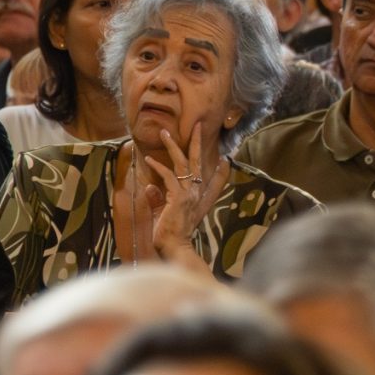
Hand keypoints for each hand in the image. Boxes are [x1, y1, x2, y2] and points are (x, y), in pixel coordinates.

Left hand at [144, 120, 215, 257]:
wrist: (172, 249)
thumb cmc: (168, 236)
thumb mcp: (164, 214)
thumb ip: (159, 199)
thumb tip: (150, 186)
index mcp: (199, 202)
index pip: (215, 185)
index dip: (221, 173)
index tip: (226, 161)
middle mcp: (197, 196)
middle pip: (198, 164)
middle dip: (198, 143)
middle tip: (198, 126)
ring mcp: (189, 195)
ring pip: (182, 164)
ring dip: (173, 146)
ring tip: (164, 132)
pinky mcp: (178, 197)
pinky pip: (168, 175)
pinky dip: (158, 166)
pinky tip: (149, 159)